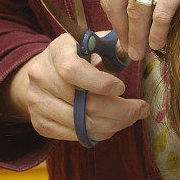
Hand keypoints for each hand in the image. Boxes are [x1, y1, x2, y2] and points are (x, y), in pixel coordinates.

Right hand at [0, 32, 149, 141]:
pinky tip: (111, 125)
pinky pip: (76, 135)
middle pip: (84, 104)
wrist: (41, 74)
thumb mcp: (91, 44)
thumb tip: (135, 50)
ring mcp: (38, 102)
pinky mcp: (41, 124)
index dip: (101, 83)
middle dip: (121, 111)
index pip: (73, 71)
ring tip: (130, 118)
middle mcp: (42, 77)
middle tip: (141, 110)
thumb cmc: (75, 57)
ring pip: (82, 124)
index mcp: (57, 52)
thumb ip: (112, 45)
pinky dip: (99, 133)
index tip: (123, 87)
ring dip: (114, 125)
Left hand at [100, 0, 179, 58]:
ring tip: (138, 54)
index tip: (119, 25)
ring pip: (137, 13)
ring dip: (135, 39)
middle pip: (114, 3)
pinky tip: (159, 44)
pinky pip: (163, 12)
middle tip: (123, 50)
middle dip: (118, 32)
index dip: (113, 9)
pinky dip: (159, 33)